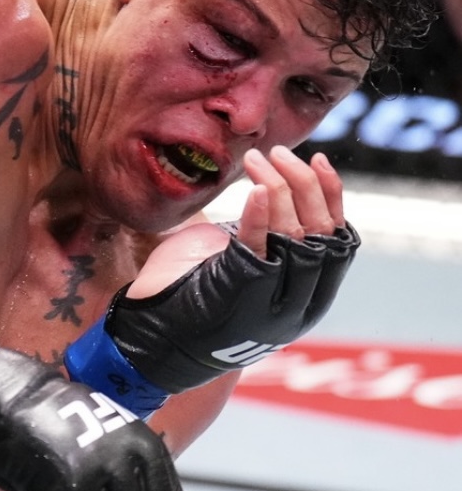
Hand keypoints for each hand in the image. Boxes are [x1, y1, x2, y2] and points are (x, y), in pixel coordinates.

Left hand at [65, 147, 358, 415]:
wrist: (151, 337)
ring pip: (296, 238)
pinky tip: (257, 186)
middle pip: (322, 236)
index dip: (332, 197)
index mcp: (306, 300)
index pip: (339, 242)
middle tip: (277, 152)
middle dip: (305, 185)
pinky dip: (261, 214)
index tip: (316, 159)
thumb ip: (264, 235)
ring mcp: (269, 304)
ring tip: (257, 159)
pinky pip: (259, 248)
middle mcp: (297, 307)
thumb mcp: (238, 258)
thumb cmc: (191, 292)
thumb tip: (275, 189)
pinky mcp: (237, 295)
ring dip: (280, 189)